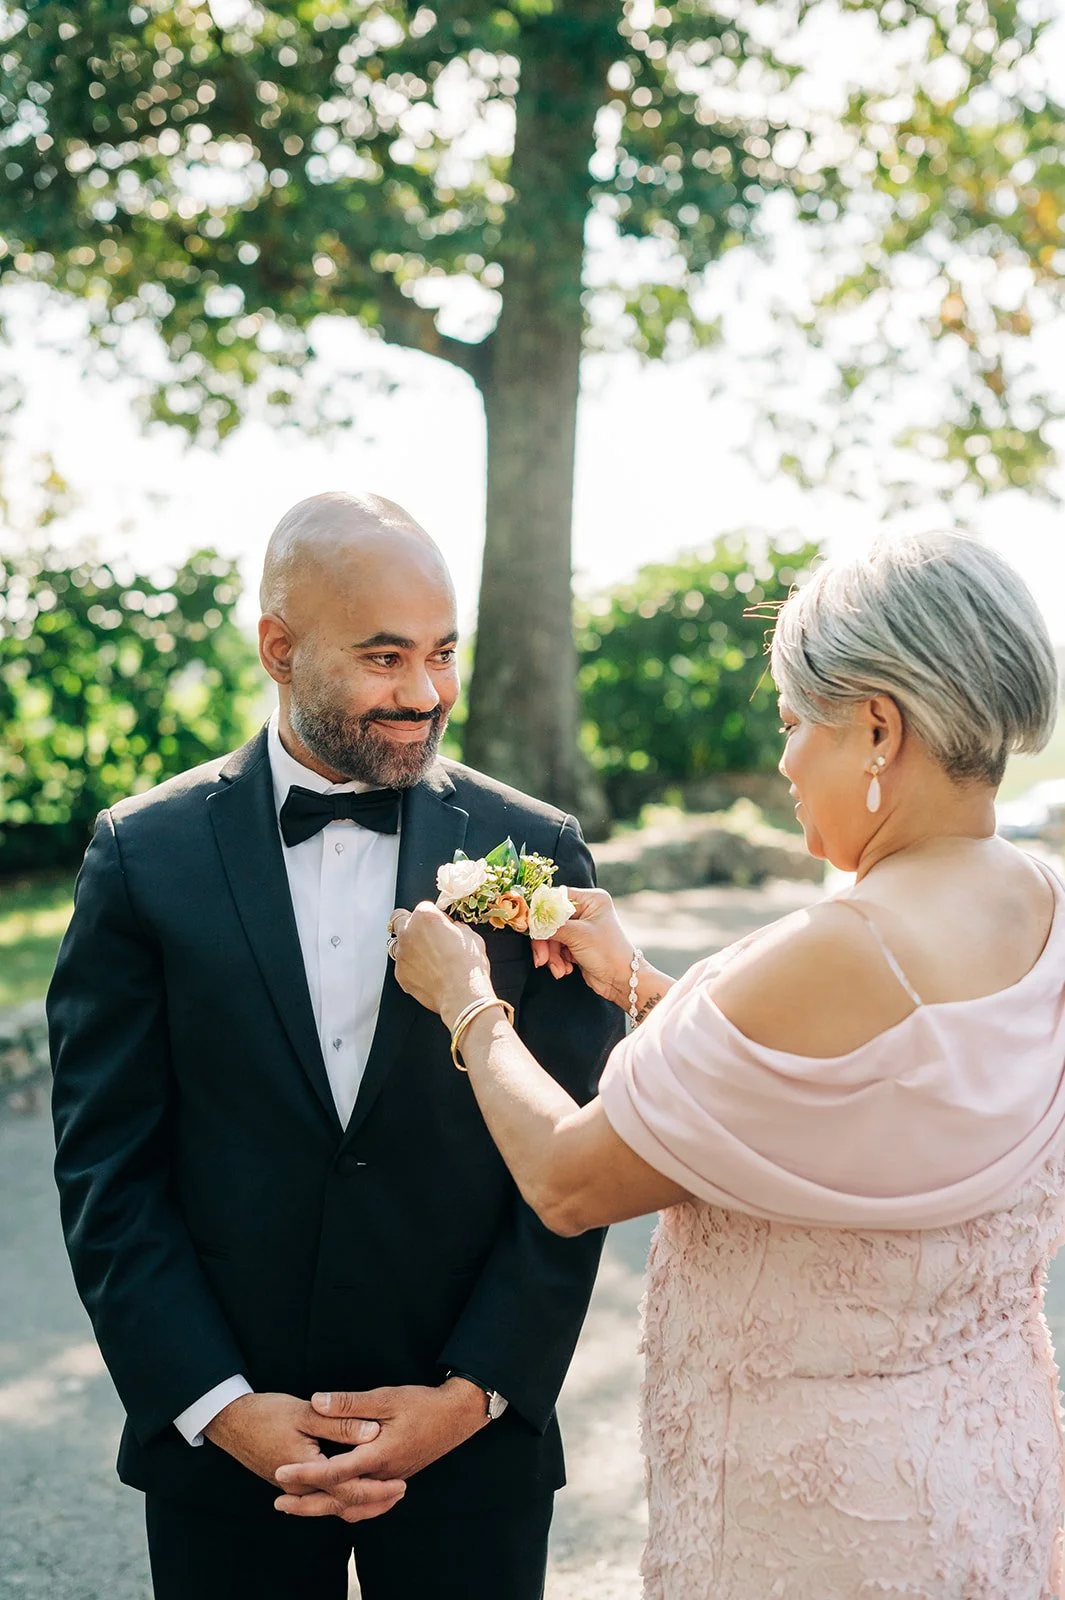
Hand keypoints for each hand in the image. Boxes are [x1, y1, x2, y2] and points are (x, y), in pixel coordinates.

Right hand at [204, 1392, 404, 1519]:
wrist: (232, 1421)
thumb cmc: (266, 1414)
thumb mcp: (305, 1413)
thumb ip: (339, 1423)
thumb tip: (373, 1432)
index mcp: (305, 1472)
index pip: (348, 1488)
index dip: (377, 1487)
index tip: (400, 1482)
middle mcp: (299, 1488)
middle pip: (343, 1503)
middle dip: (374, 1501)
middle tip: (401, 1491)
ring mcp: (294, 1488)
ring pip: (332, 1503)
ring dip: (360, 1501)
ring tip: (387, 1493)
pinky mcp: (293, 1482)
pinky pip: (323, 1496)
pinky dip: (343, 1495)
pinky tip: (357, 1484)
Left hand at [273, 1380, 486, 1519]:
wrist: (456, 1416)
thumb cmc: (422, 1403)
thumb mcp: (385, 1397)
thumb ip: (349, 1404)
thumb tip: (316, 1401)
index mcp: (378, 1455)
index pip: (334, 1472)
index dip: (304, 1473)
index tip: (280, 1472)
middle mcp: (383, 1475)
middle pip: (339, 1499)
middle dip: (307, 1503)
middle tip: (279, 1502)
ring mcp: (390, 1481)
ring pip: (353, 1506)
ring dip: (324, 1507)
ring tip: (299, 1506)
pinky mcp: (395, 1479)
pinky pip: (367, 1505)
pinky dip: (348, 1508)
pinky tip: (337, 1503)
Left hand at [391, 903, 494, 1028]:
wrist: (463, 994)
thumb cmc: (468, 965)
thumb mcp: (470, 936)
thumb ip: (456, 927)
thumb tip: (453, 929)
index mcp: (425, 916)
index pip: (425, 907)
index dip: (436, 917)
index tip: (443, 926)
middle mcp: (408, 932)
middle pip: (400, 920)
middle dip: (412, 925)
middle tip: (426, 936)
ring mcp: (402, 954)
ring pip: (399, 944)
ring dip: (410, 947)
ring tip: (428, 958)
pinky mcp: (400, 974)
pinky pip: (403, 966)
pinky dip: (412, 968)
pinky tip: (428, 974)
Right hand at [533, 887, 634, 1006]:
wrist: (622, 981)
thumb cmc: (608, 953)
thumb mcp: (578, 935)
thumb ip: (552, 925)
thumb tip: (530, 919)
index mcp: (591, 899)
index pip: (556, 898)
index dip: (541, 912)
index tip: (531, 927)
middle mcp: (585, 910)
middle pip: (550, 920)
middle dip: (546, 942)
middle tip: (542, 959)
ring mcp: (580, 928)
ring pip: (551, 936)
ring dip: (552, 955)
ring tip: (559, 970)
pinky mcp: (576, 944)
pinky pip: (556, 948)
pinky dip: (557, 960)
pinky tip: (564, 970)